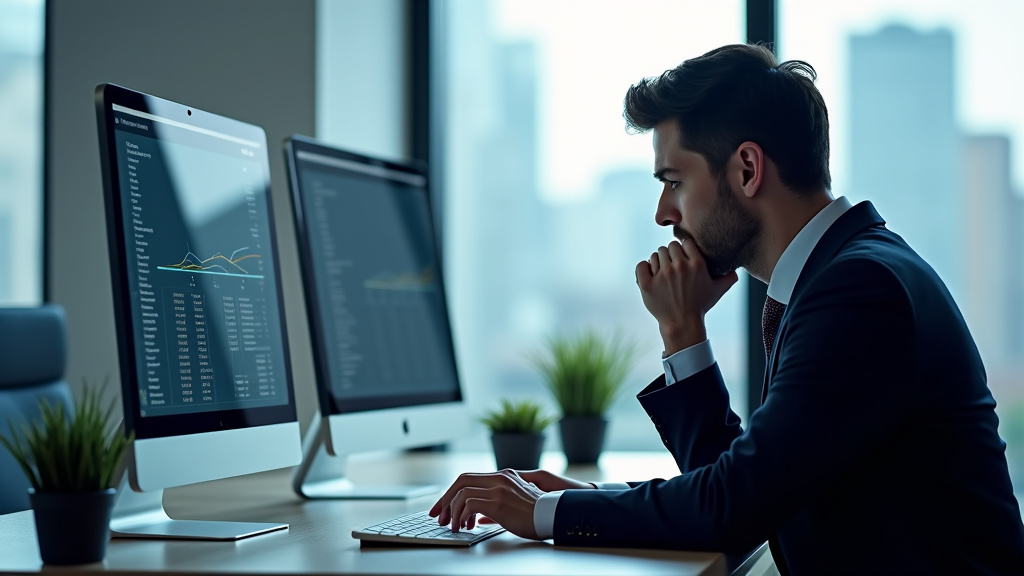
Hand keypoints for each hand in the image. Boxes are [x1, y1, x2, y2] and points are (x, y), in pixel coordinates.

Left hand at [428, 468, 585, 538]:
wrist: (553, 517)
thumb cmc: (536, 515)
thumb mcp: (513, 504)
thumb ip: (494, 505)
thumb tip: (476, 516)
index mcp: (503, 475)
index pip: (468, 477)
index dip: (452, 492)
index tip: (442, 506)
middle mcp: (499, 478)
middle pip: (460, 481)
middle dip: (444, 499)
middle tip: (437, 515)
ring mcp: (498, 488)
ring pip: (461, 493)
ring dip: (452, 511)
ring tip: (453, 526)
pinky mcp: (498, 502)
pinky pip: (468, 505)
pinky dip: (461, 516)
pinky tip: (464, 527)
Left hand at [635, 239, 738, 354]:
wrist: (682, 324)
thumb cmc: (700, 306)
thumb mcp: (717, 291)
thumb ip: (728, 278)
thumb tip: (735, 271)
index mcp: (696, 264)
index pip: (685, 242)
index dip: (683, 250)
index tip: (683, 259)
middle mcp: (679, 267)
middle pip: (669, 247)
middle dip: (671, 256)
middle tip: (672, 268)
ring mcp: (662, 276)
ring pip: (655, 255)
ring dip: (658, 262)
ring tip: (662, 274)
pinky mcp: (647, 284)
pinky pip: (641, 265)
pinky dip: (644, 268)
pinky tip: (650, 275)